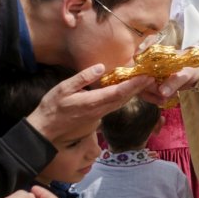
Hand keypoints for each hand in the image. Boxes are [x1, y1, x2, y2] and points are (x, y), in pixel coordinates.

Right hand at [27, 65, 153, 145]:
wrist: (46, 129)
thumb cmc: (52, 107)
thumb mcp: (63, 88)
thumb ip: (83, 78)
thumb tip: (100, 67)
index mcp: (93, 102)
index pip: (119, 92)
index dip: (134, 84)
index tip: (146, 76)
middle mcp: (100, 110)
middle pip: (124, 98)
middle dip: (139, 87)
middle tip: (152, 76)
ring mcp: (99, 115)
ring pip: (121, 102)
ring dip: (134, 92)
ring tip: (144, 81)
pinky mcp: (97, 116)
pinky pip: (115, 105)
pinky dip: (124, 96)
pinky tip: (128, 90)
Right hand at [142, 65, 198, 103]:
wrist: (198, 71)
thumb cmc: (192, 67)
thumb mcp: (185, 74)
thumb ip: (174, 82)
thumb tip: (161, 92)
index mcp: (154, 56)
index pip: (140, 67)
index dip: (142, 79)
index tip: (154, 87)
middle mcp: (148, 64)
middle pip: (138, 79)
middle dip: (150, 90)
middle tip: (163, 97)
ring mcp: (149, 74)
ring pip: (142, 88)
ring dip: (153, 96)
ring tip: (166, 99)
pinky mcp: (152, 83)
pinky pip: (148, 92)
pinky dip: (155, 98)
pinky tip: (164, 100)